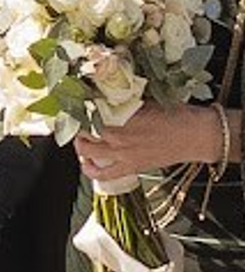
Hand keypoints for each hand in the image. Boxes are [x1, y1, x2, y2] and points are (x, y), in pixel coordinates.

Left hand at [75, 106, 220, 183]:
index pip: (90, 111)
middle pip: (84, 131)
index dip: (79, 107)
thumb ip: (125, 102)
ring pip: (87, 152)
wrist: (197, 136)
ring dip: (80, 144)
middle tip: (78, 119)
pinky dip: (91, 170)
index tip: (75, 102)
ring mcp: (123, 154)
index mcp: (124, 115)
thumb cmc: (177, 114)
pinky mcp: (130, 168)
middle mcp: (119, 136)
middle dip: (77, 125)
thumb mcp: (148, 100)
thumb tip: (106, 96)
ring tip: (82, 138)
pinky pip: (103, 174)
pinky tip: (88, 163)